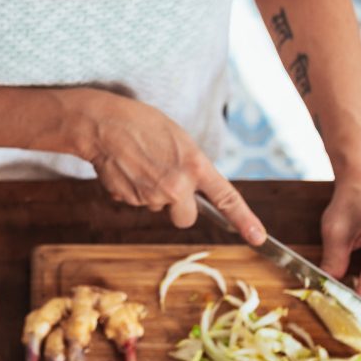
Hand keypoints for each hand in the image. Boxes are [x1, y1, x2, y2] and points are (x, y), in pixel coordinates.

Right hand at [85, 93, 266, 244]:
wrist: (101, 125)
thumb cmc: (139, 122)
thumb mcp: (177, 138)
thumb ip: (190, 165)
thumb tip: (192, 186)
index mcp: (195, 165)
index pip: (226, 198)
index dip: (245, 220)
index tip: (258, 238)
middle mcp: (176, 186)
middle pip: (186, 218)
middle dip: (179, 207)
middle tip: (166, 183)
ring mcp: (152, 196)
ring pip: (158, 207)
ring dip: (151, 192)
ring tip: (139, 163)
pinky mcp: (129, 200)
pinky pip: (137, 201)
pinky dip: (132, 189)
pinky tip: (126, 167)